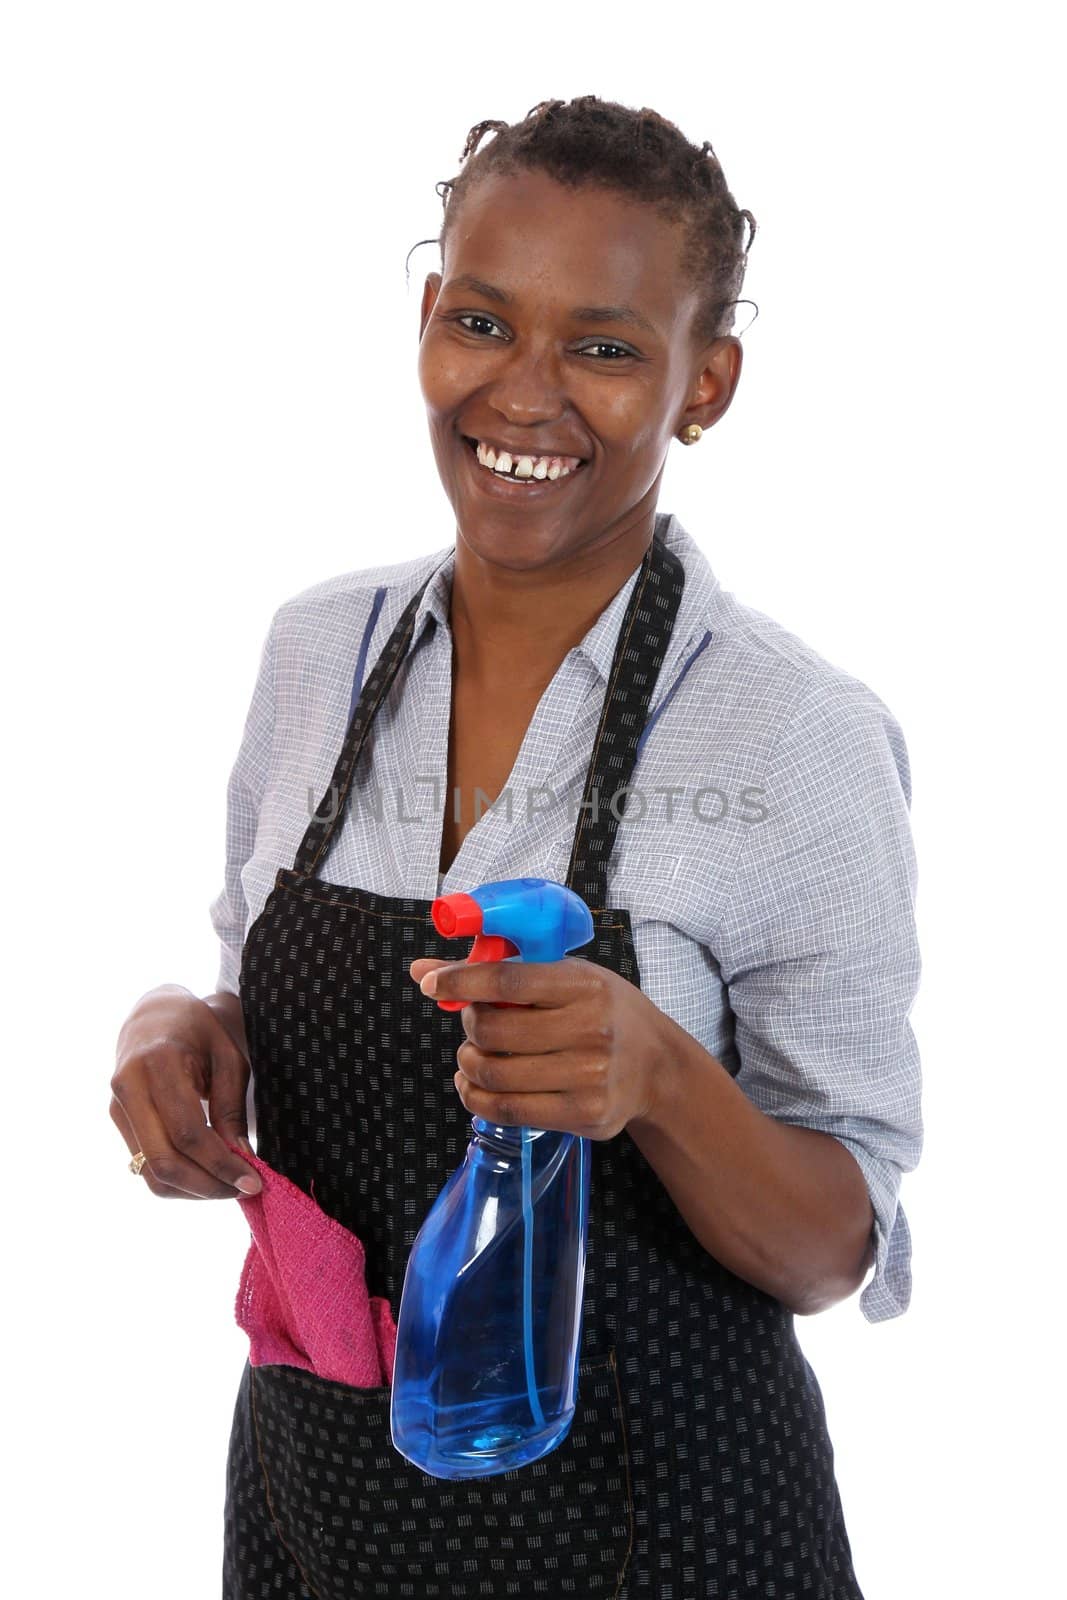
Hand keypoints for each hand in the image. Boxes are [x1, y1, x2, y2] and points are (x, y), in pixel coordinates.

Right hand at [110, 984, 261, 1197]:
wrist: (154, 1016)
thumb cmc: (198, 1031)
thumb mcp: (228, 1057)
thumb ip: (231, 1107)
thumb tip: (240, 1158)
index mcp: (157, 1064)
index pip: (188, 1133)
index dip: (221, 1164)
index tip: (254, 1182)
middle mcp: (129, 1088)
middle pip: (164, 1162)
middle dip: (207, 1186)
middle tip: (243, 1189)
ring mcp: (118, 1108)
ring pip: (151, 1174)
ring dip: (193, 1190)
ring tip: (228, 1184)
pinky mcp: (119, 1122)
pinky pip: (146, 1167)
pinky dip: (179, 1180)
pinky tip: (207, 1174)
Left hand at [407, 955, 669, 1139]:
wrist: (657, 1066)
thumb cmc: (603, 1012)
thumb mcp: (566, 977)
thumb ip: (499, 971)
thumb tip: (422, 972)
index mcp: (584, 985)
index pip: (507, 981)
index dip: (460, 981)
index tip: (432, 984)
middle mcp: (590, 1029)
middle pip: (492, 1031)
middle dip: (468, 1026)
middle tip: (473, 1024)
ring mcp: (589, 1076)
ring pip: (494, 1074)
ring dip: (468, 1064)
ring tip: (473, 1056)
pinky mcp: (585, 1114)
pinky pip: (508, 1110)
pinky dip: (476, 1098)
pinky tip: (475, 1085)